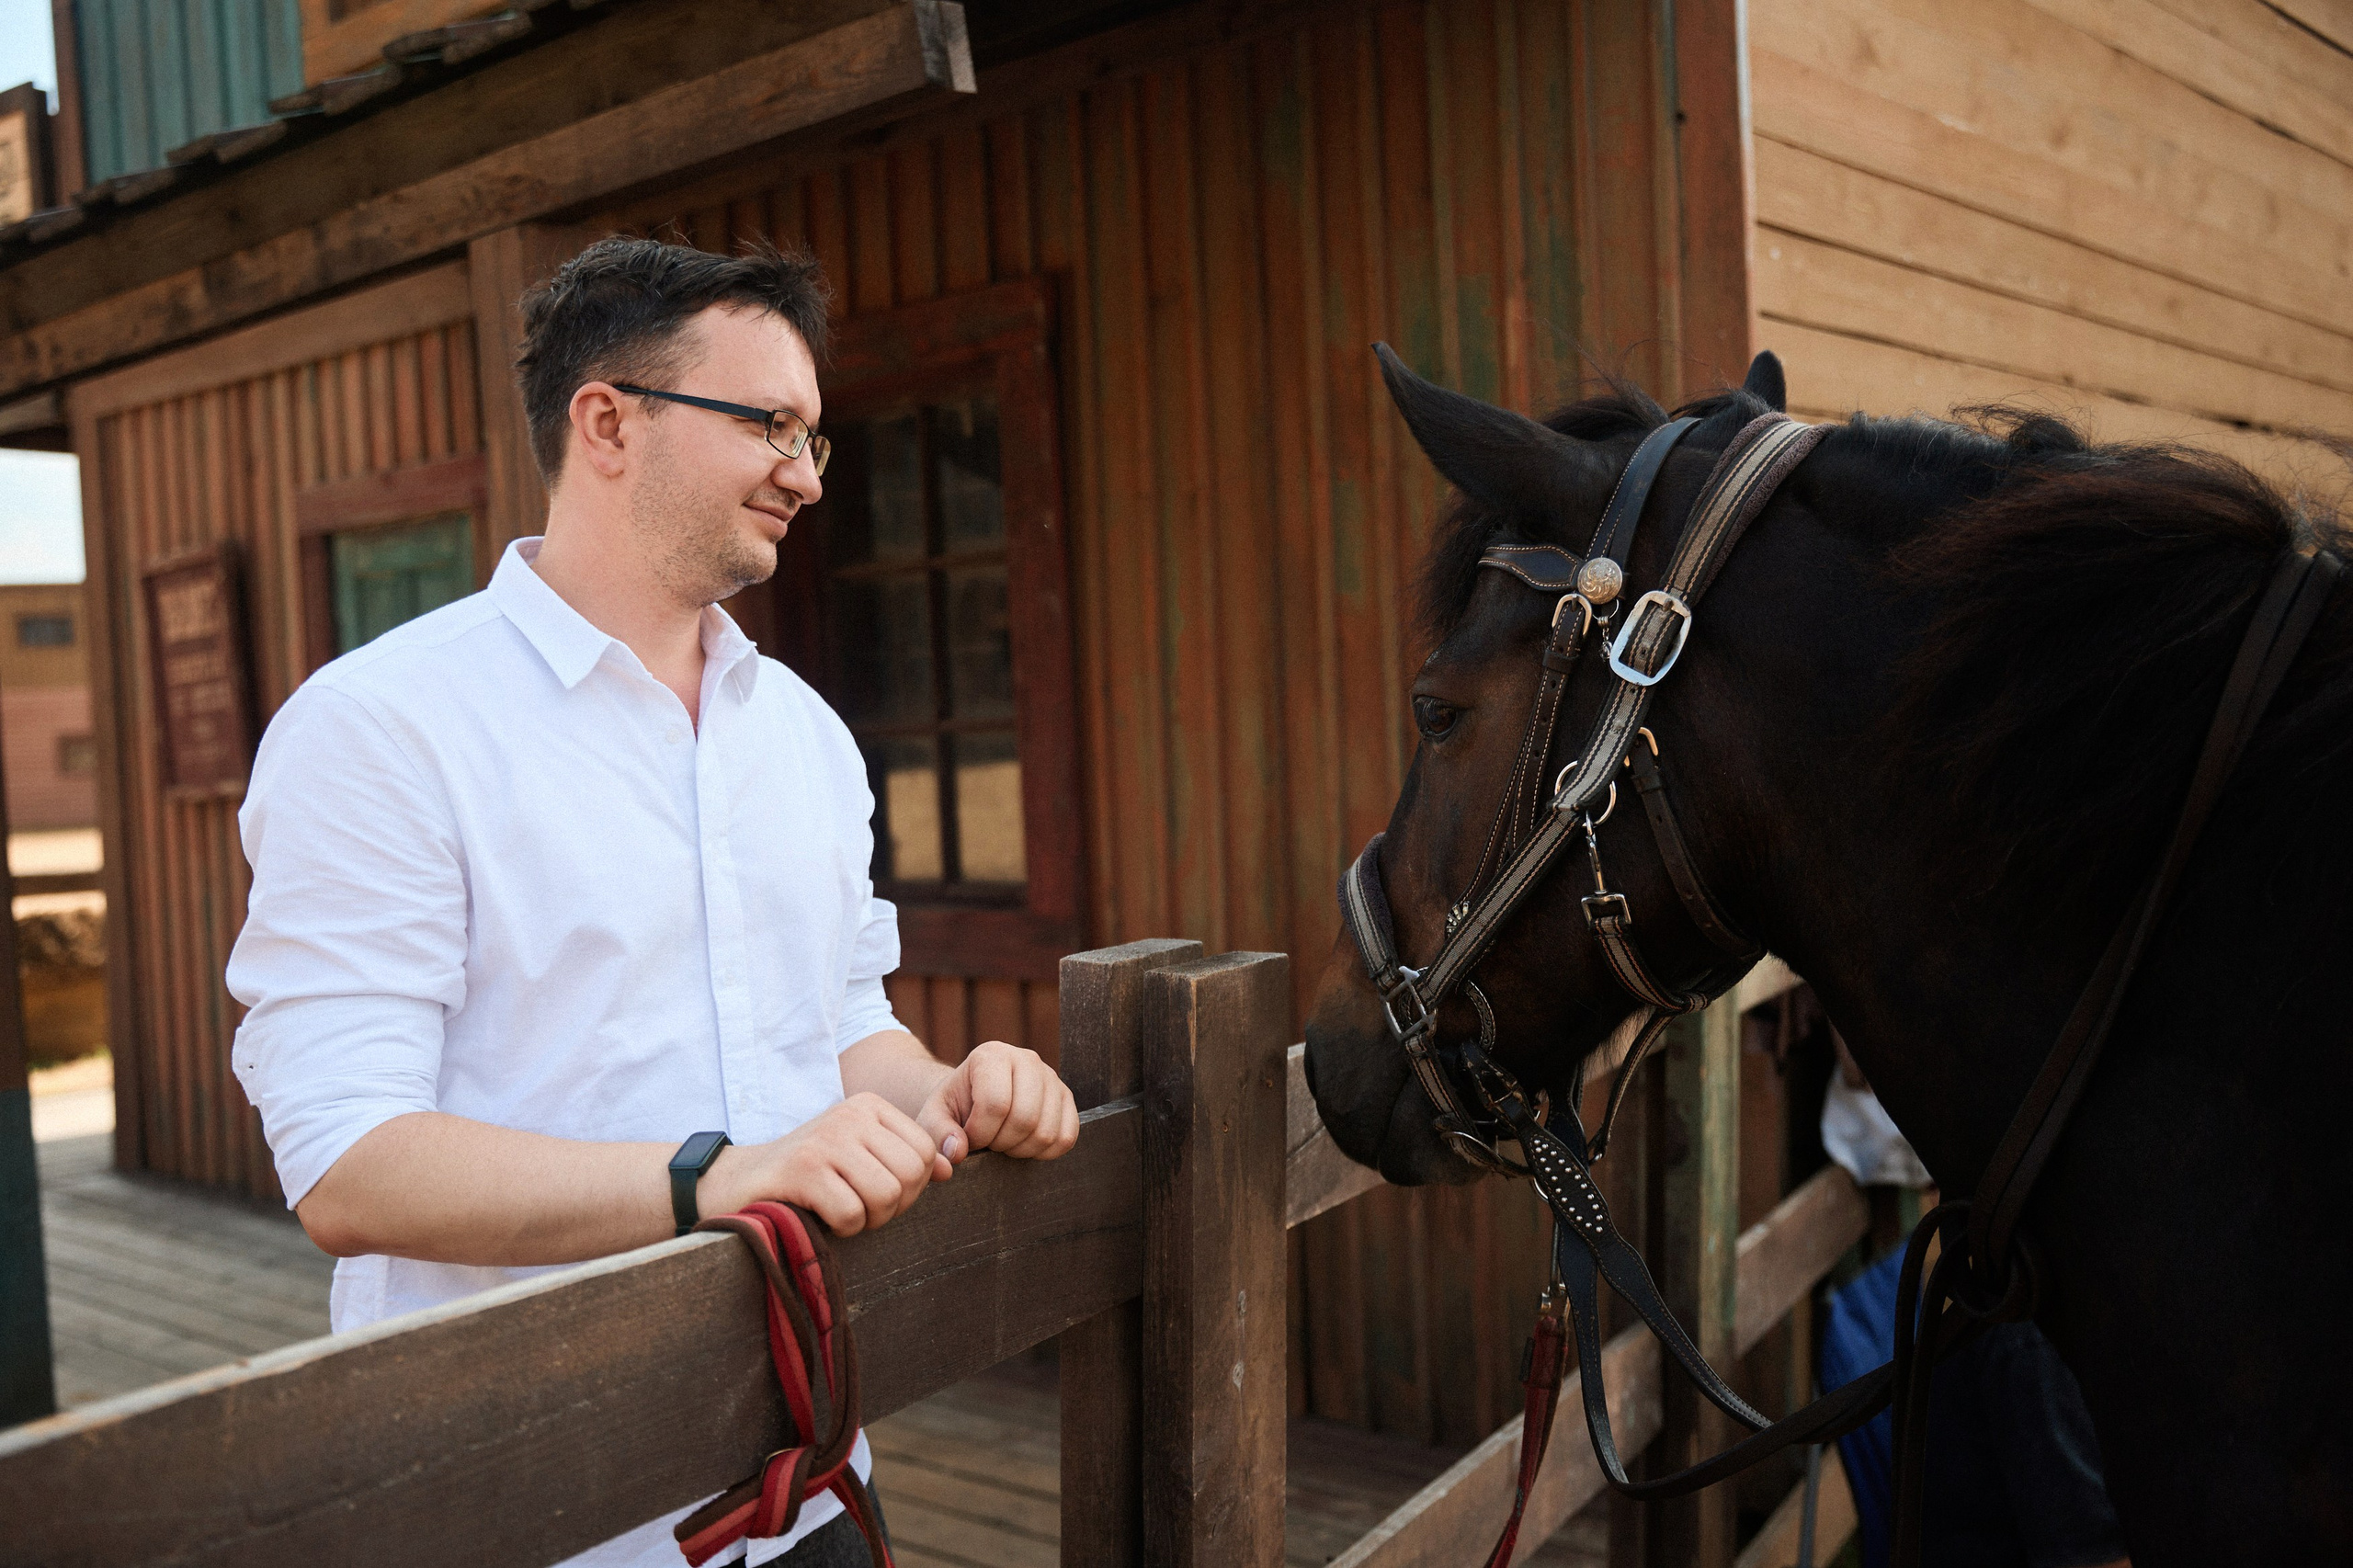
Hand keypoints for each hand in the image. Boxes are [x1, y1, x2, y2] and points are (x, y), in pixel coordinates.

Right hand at [702, 1093, 950, 1236]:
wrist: (738, 1180)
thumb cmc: (807, 1174)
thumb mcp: (858, 1156)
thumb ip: (902, 1159)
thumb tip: (947, 1170)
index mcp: (869, 1107)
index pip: (925, 1151)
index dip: (914, 1186)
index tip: (884, 1196)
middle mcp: (850, 1116)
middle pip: (911, 1174)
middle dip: (895, 1206)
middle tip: (865, 1212)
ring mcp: (826, 1139)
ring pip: (886, 1194)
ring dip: (870, 1220)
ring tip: (846, 1214)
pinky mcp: (803, 1169)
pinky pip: (852, 1213)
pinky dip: (843, 1228)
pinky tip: (823, 1218)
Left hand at [917, 1040, 1079, 1164]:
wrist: (975, 1100)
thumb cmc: (955, 1107)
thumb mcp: (935, 1116)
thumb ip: (938, 1133)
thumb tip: (958, 1152)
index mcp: (991, 1055)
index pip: (995, 1103)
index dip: (980, 1133)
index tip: (969, 1138)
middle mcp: (1026, 1059)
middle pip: (1025, 1119)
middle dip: (1002, 1143)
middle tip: (988, 1142)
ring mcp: (1051, 1077)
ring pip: (1047, 1131)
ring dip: (1021, 1150)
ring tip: (1004, 1141)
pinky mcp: (1067, 1097)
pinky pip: (1066, 1137)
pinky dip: (1045, 1151)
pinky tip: (1024, 1144)